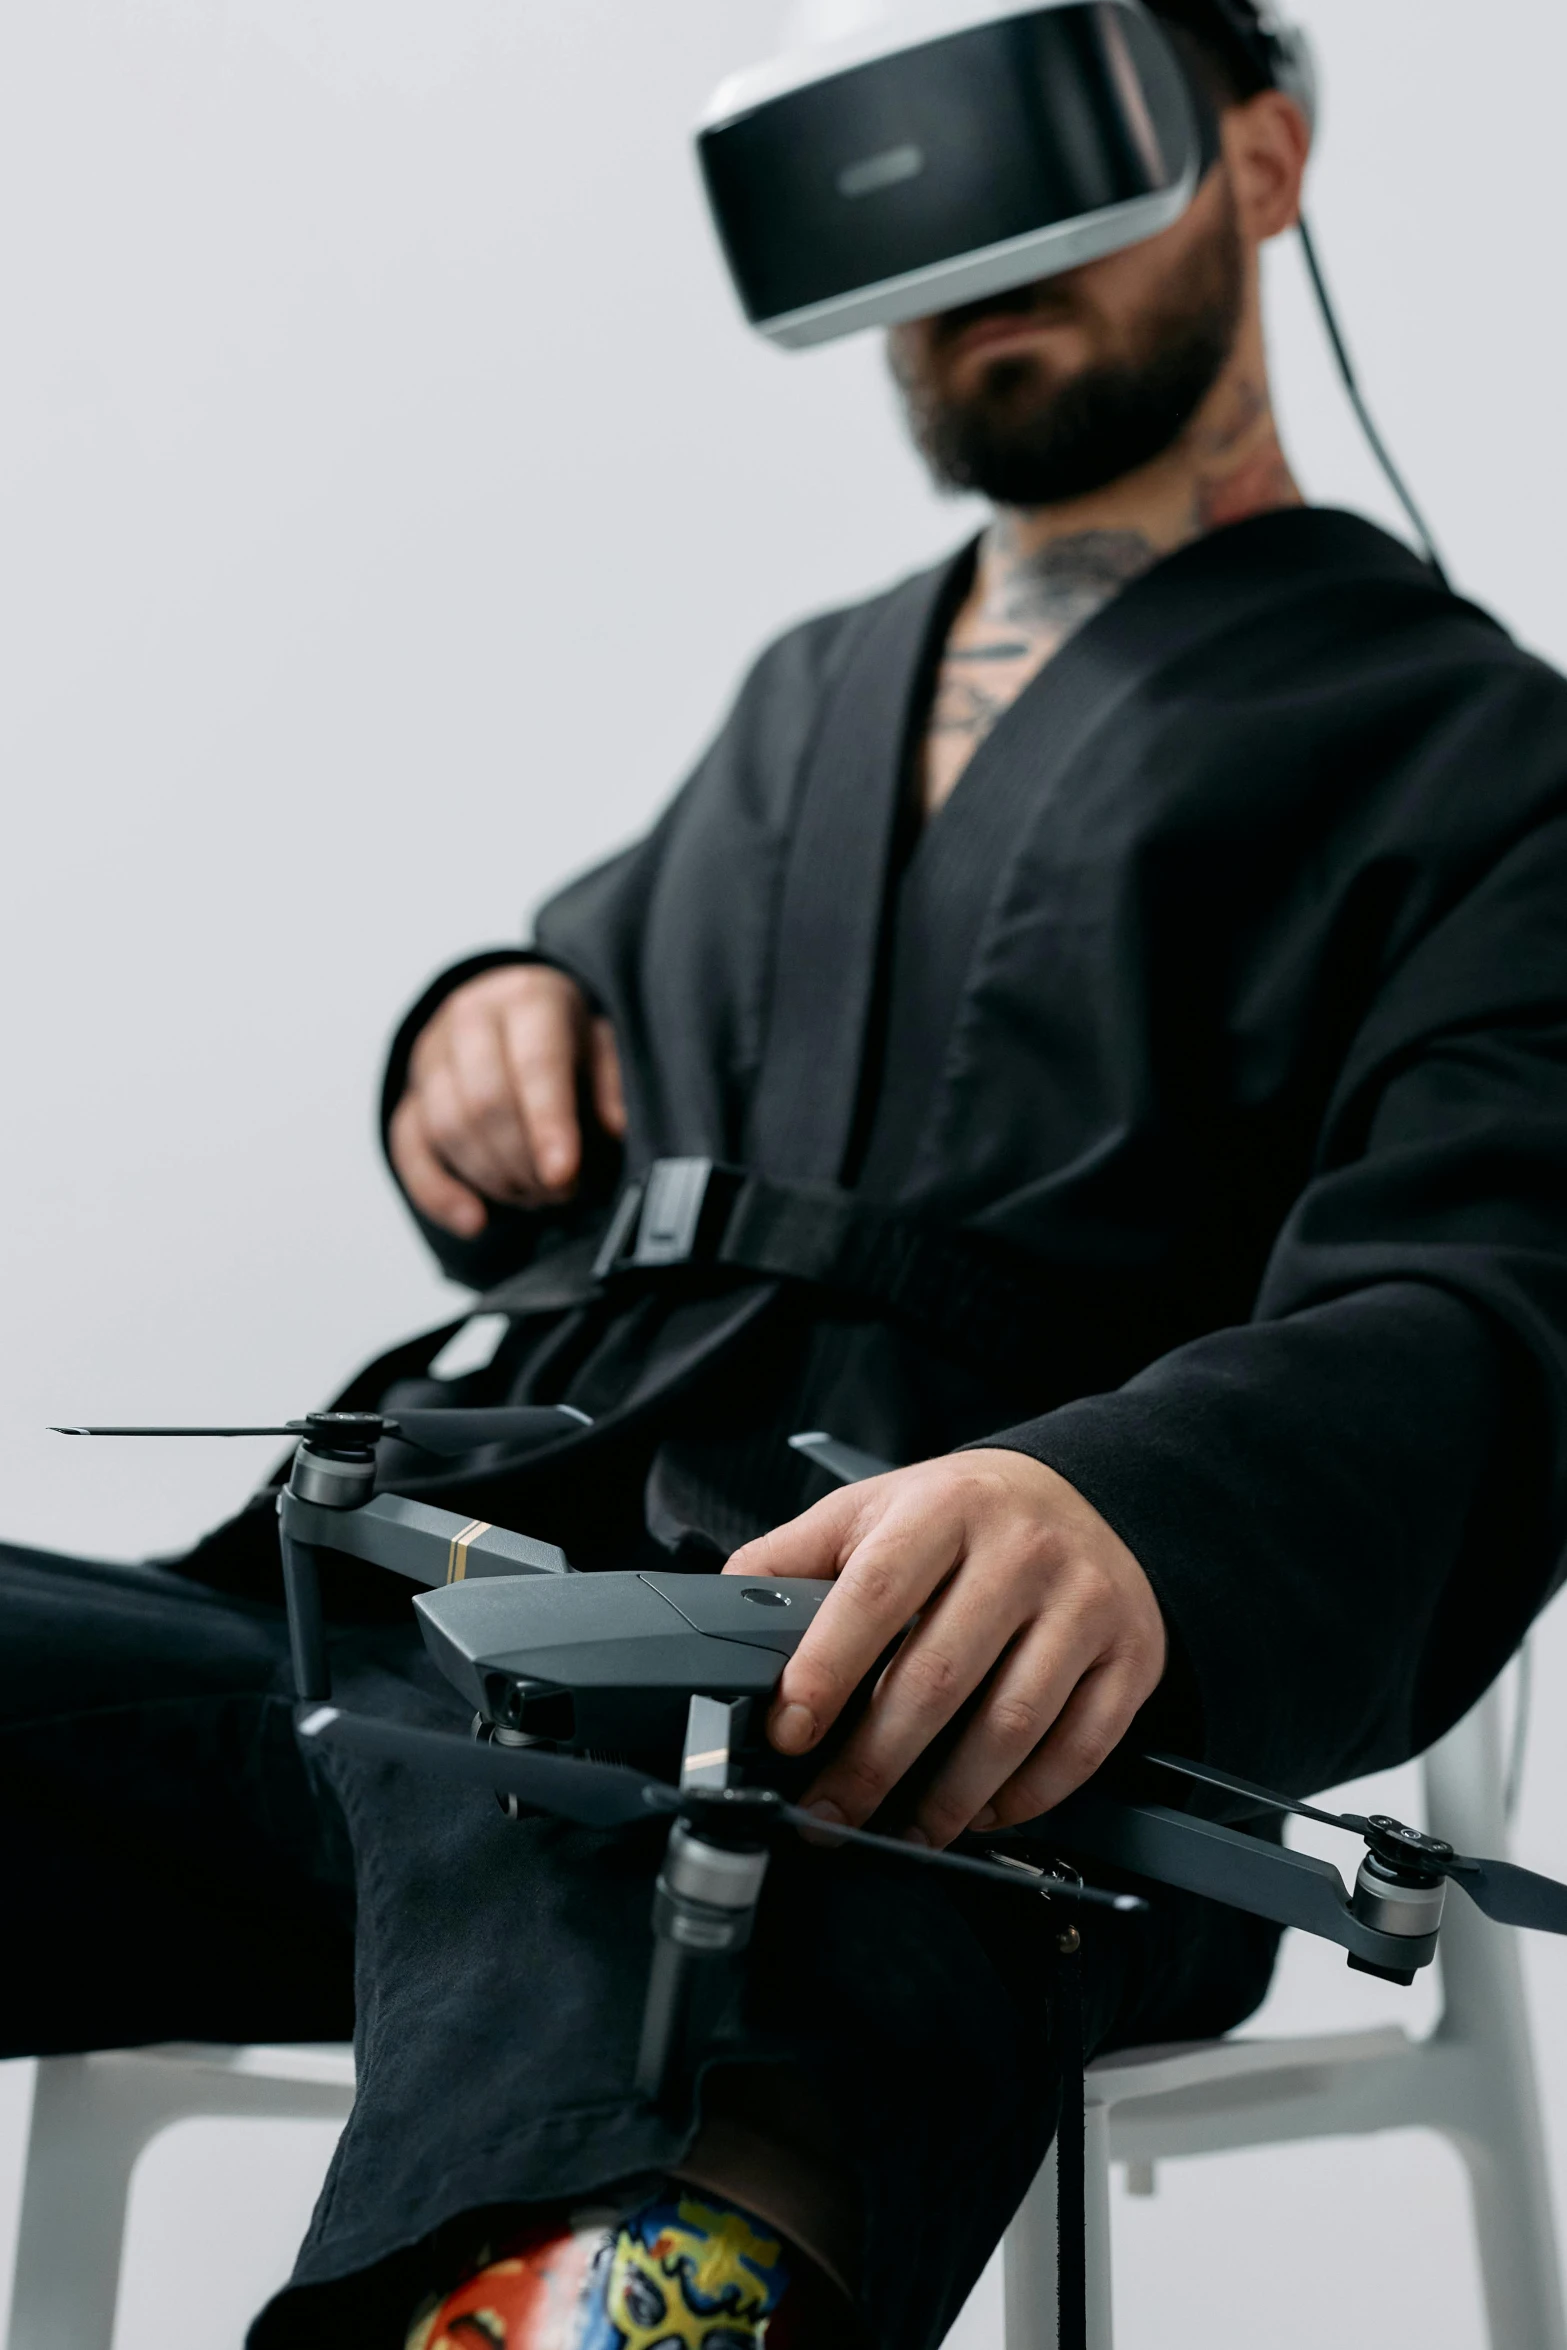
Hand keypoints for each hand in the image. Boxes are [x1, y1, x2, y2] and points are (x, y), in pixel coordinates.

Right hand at [389, 965, 626, 1238]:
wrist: (512, 1011)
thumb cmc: (567, 1037)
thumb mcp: (605, 1043)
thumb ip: (612, 1083)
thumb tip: (615, 1128)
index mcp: (528, 998)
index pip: (534, 1064)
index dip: (548, 1124)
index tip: (564, 1175)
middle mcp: (469, 1018)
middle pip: (483, 1102)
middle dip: (524, 1161)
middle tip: (562, 1194)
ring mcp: (429, 1058)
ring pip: (446, 1128)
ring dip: (493, 1178)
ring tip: (536, 1197)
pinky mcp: (409, 1097)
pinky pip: (408, 1151)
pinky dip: (438, 1194)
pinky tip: (475, 1222)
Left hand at [725, 1451, 1165, 1847]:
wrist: (1082, 1494)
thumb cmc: (958, 1517)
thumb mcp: (870, 1511)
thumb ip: (791, 1559)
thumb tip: (718, 1617)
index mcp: (944, 1508)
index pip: (875, 1594)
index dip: (826, 1671)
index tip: (789, 1733)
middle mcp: (1022, 1550)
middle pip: (938, 1677)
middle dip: (872, 1764)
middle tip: (828, 1813)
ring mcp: (1085, 1602)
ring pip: (1011, 1725)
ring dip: (946, 1799)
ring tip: (901, 1832)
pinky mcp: (1131, 1654)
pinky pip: (1078, 1748)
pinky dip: (1025, 1797)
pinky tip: (980, 1811)